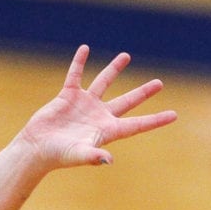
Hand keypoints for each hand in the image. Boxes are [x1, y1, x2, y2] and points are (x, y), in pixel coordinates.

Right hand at [20, 45, 176, 167]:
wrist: (36, 148)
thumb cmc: (59, 156)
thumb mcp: (78, 155)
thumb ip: (94, 156)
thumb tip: (108, 160)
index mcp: (108, 131)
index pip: (137, 125)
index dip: (156, 120)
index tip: (174, 115)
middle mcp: (100, 116)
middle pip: (127, 102)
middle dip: (143, 93)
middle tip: (159, 83)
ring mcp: (85, 105)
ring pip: (104, 83)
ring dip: (114, 69)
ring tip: (127, 56)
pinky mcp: (68, 96)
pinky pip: (75, 75)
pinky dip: (79, 62)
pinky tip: (85, 49)